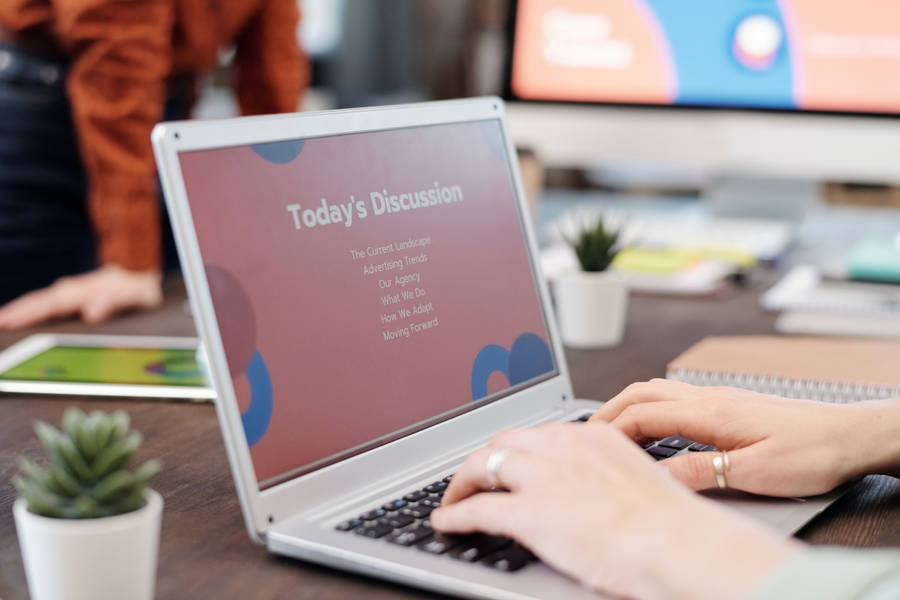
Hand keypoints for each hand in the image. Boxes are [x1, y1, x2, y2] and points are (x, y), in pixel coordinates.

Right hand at [0, 265, 161, 328]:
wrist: (147, 274)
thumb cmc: (142, 288)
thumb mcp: (138, 296)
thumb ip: (115, 302)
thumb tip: (92, 313)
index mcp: (89, 291)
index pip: (55, 304)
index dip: (32, 313)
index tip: (10, 321)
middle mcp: (77, 289)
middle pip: (42, 301)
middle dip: (19, 311)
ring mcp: (74, 290)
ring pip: (43, 299)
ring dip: (22, 308)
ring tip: (3, 319)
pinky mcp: (75, 294)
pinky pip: (49, 300)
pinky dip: (33, 306)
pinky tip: (22, 313)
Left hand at [432, 423, 799, 599]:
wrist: (681, 544)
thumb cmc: (673, 525)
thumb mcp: (637, 481)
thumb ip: (605, 477)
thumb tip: (591, 494)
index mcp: (590, 436)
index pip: (538, 434)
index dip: (515, 449)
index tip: (507, 460)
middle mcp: (562, 447)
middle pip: (504, 442)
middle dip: (484, 459)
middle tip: (474, 476)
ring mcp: (543, 477)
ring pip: (483, 465)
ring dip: (462, 482)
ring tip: (453, 496)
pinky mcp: (528, 512)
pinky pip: (477, 508)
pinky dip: (454, 513)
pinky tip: (445, 521)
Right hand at [590, 379, 899, 496]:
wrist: (851, 435)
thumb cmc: (812, 451)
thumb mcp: (754, 473)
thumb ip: (700, 471)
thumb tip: (655, 476)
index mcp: (709, 411)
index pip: (641, 415)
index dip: (609, 431)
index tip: (588, 449)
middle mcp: (708, 397)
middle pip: (640, 393)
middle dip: (607, 411)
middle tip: (583, 434)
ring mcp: (718, 397)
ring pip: (656, 391)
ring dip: (627, 406)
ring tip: (608, 431)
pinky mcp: (729, 404)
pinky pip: (675, 397)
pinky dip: (649, 408)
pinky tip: (652, 428)